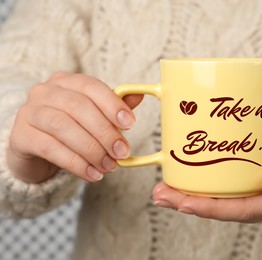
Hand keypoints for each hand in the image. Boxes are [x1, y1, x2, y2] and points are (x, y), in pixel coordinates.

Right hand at [7, 72, 142, 182]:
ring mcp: (30, 112)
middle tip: (122, 152)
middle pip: (78, 107)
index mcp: (67, 82)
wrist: (36, 149)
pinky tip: (92, 174)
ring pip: (63, 127)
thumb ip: (114, 108)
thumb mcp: (94, 116)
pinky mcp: (21, 136)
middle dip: (105, 131)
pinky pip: (50, 148)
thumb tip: (140, 94)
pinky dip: (75, 163)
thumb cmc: (71, 128)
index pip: (91, 86)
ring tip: (109, 166)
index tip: (130, 124)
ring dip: (91, 149)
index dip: (112, 104)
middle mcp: (45, 91)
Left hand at [152, 131, 261, 221]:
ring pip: (221, 202)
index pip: (240, 211)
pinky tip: (187, 179)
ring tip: (163, 189)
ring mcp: (258, 196)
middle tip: (159, 194)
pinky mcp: (253, 185)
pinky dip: (204, 187)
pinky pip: (226, 191)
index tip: (183, 202)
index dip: (211, 208)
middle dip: (189, 204)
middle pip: (223, 210)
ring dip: (191, 196)